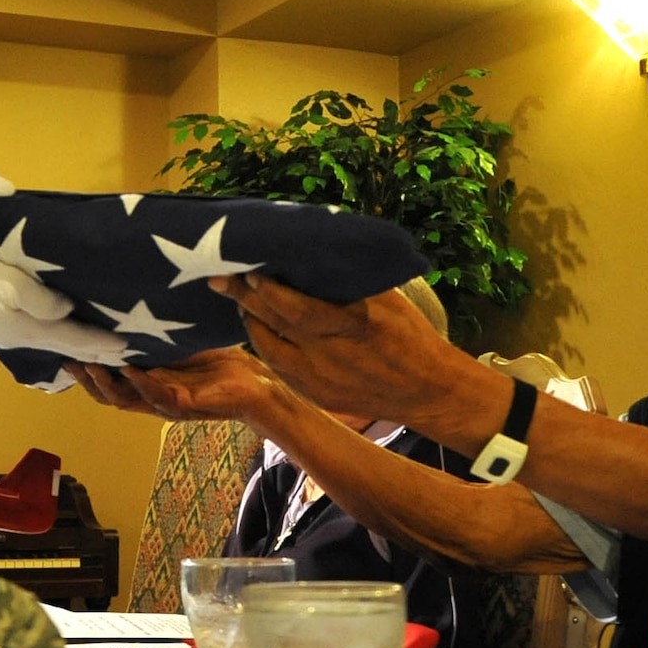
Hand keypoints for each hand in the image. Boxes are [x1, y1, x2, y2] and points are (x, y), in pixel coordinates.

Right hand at [0, 245, 133, 363]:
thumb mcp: (7, 282)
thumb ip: (42, 299)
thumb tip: (69, 310)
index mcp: (29, 329)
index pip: (76, 338)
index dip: (103, 343)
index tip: (131, 347)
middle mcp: (22, 336)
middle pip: (67, 346)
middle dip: (95, 351)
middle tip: (125, 355)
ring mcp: (8, 332)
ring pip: (55, 341)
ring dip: (79, 344)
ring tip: (99, 346)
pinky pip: (41, 333)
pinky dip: (60, 335)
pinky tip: (61, 329)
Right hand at [66, 347, 287, 424]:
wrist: (257, 382)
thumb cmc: (220, 361)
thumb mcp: (180, 342)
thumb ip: (157, 334)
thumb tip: (135, 301)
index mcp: (149, 383)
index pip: (109, 382)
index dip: (85, 371)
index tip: (65, 351)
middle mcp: (153, 396)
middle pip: (109, 395)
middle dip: (87, 379)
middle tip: (68, 358)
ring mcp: (168, 403)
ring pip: (127, 400)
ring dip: (107, 383)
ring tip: (91, 363)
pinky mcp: (187, 405)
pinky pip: (158, 397)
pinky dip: (142, 383)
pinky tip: (130, 368)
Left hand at [213, 273, 465, 426]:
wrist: (427, 390)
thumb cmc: (409, 334)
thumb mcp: (388, 299)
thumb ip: (349, 281)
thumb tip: (312, 250)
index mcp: (356, 326)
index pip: (300, 309)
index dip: (270, 291)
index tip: (250, 271)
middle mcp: (334, 356)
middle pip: (277, 326)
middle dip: (245, 299)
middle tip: (220, 277)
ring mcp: (322, 381)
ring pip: (270, 349)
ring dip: (250, 322)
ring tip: (236, 298)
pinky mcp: (317, 396)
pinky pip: (279, 368)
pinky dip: (264, 344)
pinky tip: (256, 325)